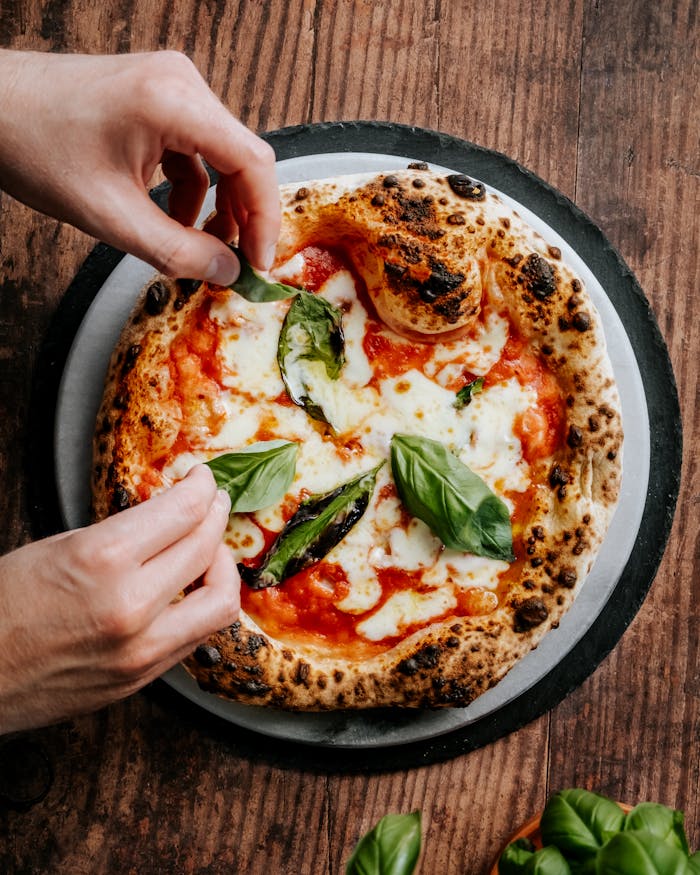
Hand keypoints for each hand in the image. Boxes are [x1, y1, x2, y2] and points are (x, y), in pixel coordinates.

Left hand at [0, 49, 279, 281]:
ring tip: (197, 246)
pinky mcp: (158, 100)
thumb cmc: (32, 144)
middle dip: (242, 217)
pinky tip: (172, 218)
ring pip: (221, 158)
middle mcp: (180, 84)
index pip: (252, 162)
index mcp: (173, 101)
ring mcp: (170, 88)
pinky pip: (195, 152)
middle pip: (241, 159)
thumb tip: (226, 270)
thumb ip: (176, 251)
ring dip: (216, 207)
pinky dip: (193, 191)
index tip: (260, 262)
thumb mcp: (109, 215)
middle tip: (234, 263)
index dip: (265, 219)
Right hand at [0, 466, 239, 733]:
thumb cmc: (3, 607)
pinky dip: (205, 603)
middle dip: (217, 514)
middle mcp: (130, 605)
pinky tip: (194, 587)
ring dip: (223, 566)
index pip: (183, 511)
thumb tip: (170, 514)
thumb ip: (122, 533)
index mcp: (103, 559)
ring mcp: (141, 648)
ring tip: (210, 549)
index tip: (203, 479)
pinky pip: (198, 634)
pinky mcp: (143, 678)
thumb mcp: (58, 548)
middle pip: (207, 546)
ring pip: (221, 599)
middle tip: (213, 503)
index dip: (202, 487)